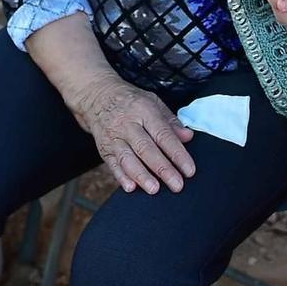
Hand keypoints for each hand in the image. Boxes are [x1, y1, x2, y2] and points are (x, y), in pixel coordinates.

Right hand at [65, 73, 195, 194]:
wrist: (97, 96)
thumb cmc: (131, 101)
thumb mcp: (153, 102)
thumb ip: (171, 121)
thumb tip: (188, 136)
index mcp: (144, 110)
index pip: (163, 135)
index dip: (177, 153)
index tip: (189, 170)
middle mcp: (127, 124)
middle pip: (146, 149)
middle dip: (163, 169)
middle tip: (177, 185)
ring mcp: (113, 136)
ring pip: (128, 158)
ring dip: (141, 175)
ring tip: (154, 189)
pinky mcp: (103, 148)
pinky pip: (112, 164)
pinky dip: (121, 177)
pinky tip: (131, 187)